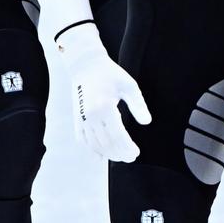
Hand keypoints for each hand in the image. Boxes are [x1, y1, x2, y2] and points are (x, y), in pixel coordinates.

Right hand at [56, 22, 149, 161]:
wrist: (85, 65)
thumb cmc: (110, 74)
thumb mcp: (129, 86)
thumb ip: (138, 105)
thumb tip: (147, 122)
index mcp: (105, 107)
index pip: (118, 135)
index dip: (127, 147)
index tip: (136, 153)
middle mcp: (91, 115)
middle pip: (107, 143)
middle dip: (120, 153)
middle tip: (131, 157)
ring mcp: (81, 118)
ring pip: (94, 144)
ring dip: (108, 154)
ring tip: (120, 157)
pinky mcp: (76, 119)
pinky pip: (82, 140)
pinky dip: (91, 151)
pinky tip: (100, 157)